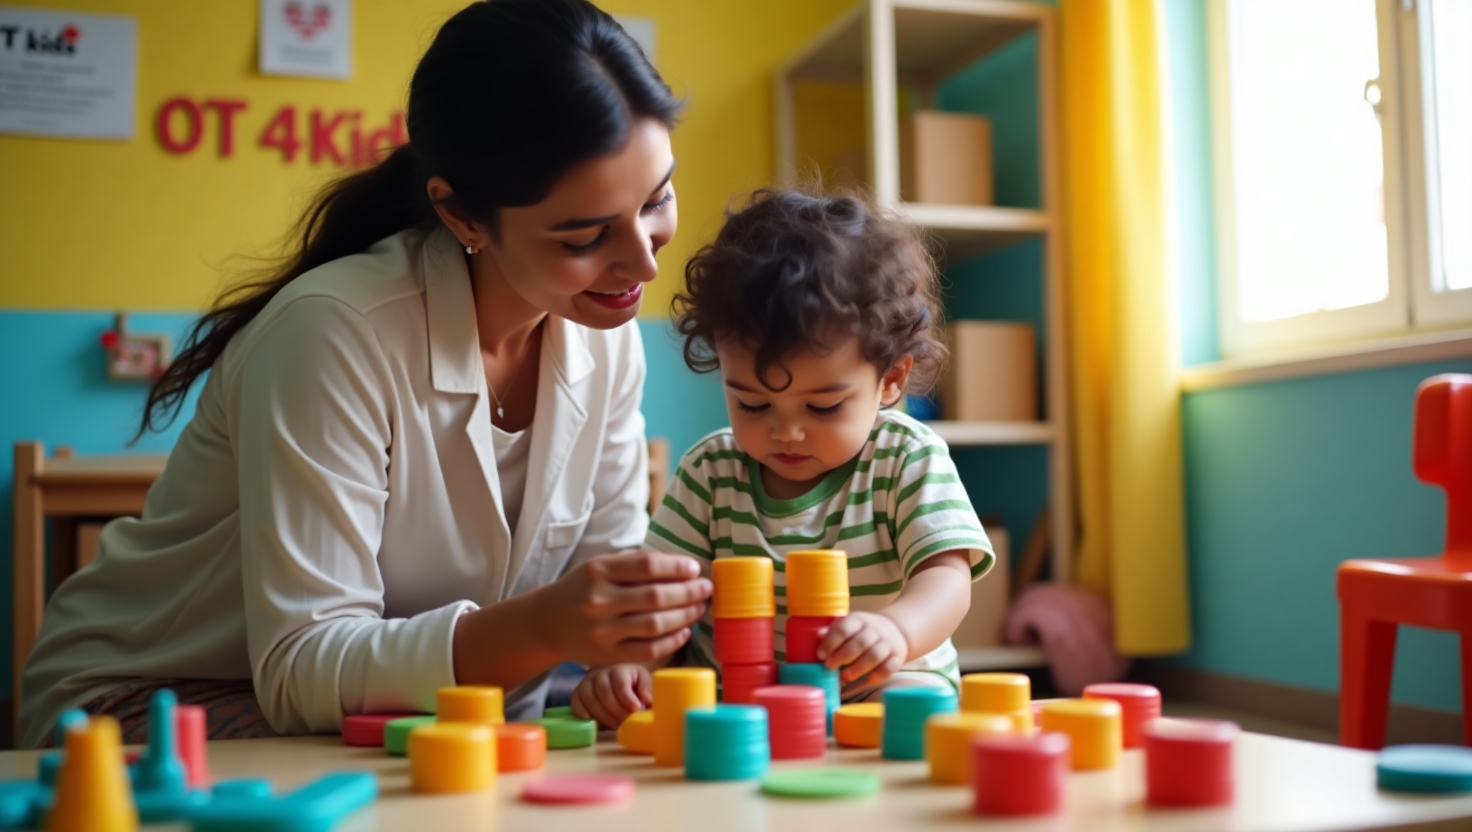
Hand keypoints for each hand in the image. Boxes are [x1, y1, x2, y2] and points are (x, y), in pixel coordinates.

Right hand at [535, 550, 710, 665]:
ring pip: (655, 625)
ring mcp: (601, 631)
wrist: (546, 623)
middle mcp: (598, 601)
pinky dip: (672, 641)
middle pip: (655, 597)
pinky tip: (684, 631)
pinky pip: (648, 650)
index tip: (695, 569)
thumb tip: (682, 565)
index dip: (677, 567)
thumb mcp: (599, 566)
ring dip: (685, 616)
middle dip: (688, 592)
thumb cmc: (582, 589)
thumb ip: (635, 563)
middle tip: (707, 589)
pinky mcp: (605, 655)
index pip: (648, 566)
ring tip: (699, 608)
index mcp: (598, 571)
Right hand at [570, 664, 652, 728]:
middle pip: (604, 691)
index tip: (636, 710)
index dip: (627, 698)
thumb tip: (648, 700)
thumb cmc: (633, 684)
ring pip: (589, 698)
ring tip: (615, 725)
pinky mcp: (578, 692)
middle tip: (626, 722)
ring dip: (602, 715)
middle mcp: (601, 672)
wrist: (616, 681)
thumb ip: (647, 689)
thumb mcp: (644, 682)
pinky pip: (576, 701)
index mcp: (619, 669)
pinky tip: (593, 722)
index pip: (620, 683)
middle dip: (616, 710)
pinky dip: (582, 712)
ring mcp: (587, 682)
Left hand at [816, 611, 910, 685]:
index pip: (844, 629)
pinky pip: (890, 666)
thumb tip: (818, 634)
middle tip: (830, 666)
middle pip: (860, 642)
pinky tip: (869, 680)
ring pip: (874, 655)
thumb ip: (834, 631)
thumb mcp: (849, 626)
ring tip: (845, 677)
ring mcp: (888, 643)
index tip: (821, 655)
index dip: (831, 642)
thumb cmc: (863, 631)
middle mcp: (875, 630)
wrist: (896, 630)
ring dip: (858, 668)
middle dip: (843, 655)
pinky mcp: (897, 656)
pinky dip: (880, 674)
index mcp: (859, 620)